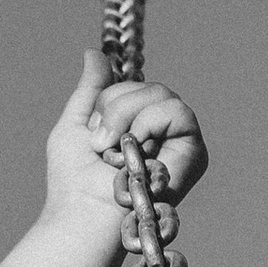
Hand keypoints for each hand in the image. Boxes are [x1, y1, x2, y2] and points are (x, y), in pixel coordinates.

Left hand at [42, 49, 207, 225]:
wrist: (84, 215)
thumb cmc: (73, 183)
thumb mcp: (76, 125)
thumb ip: (91, 89)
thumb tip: (96, 51)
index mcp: (138, 128)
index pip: (133, 87)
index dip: (109, 102)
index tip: (94, 137)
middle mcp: (162, 134)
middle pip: (148, 87)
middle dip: (117, 109)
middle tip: (102, 145)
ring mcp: (179, 144)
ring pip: (162, 95)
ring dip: (129, 117)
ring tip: (116, 152)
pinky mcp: (193, 154)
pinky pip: (179, 111)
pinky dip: (150, 123)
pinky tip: (137, 150)